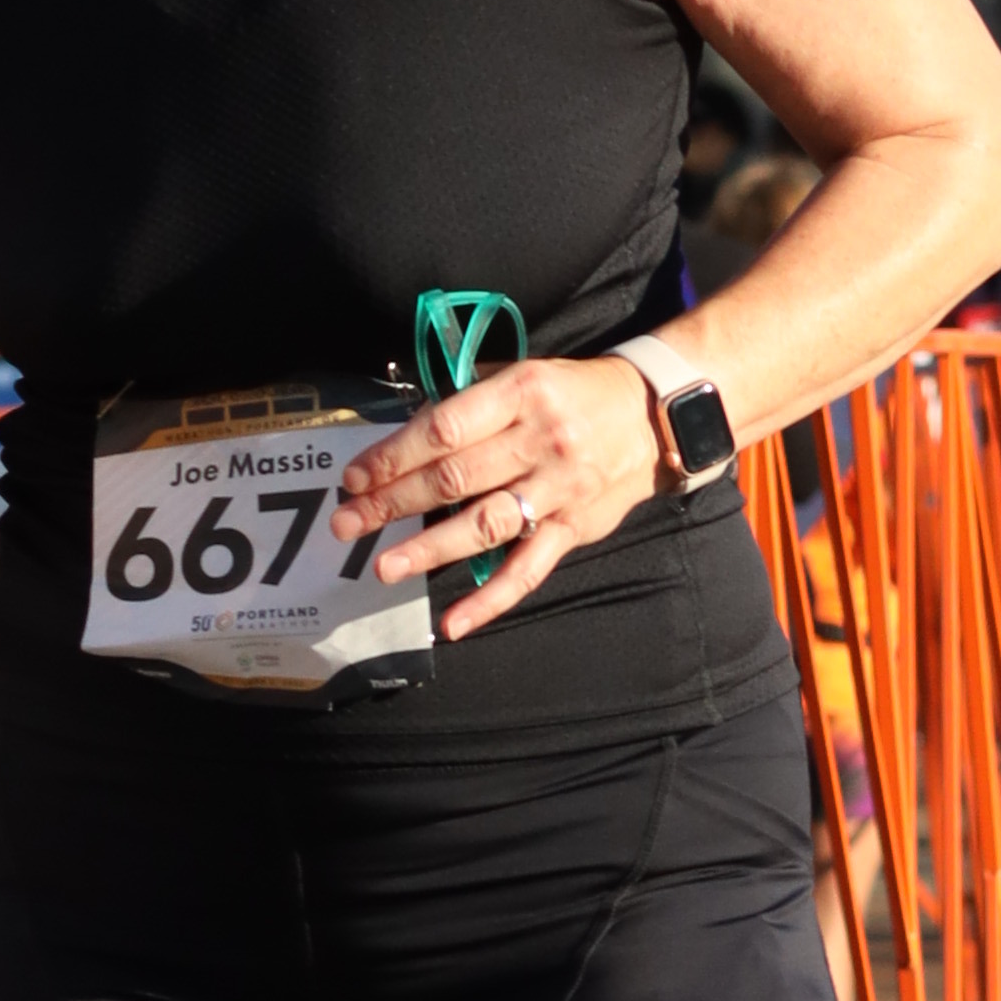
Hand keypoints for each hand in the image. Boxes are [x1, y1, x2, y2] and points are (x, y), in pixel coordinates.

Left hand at [331, 346, 669, 645]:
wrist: (652, 416)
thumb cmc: (571, 394)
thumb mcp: (522, 377)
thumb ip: (468, 406)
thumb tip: (402, 440)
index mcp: (521, 393)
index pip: (444, 429)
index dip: (394, 456)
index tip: (354, 477)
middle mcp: (540, 440)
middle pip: (455, 478)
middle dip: (393, 502)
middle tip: (347, 524)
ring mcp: (559, 489)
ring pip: (485, 524)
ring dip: (430, 549)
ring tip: (384, 566)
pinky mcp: (574, 529)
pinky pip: (528, 570)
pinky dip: (490, 600)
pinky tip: (453, 623)